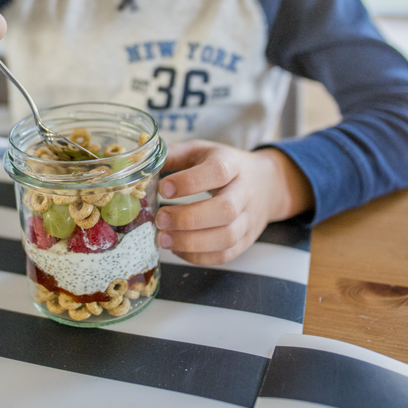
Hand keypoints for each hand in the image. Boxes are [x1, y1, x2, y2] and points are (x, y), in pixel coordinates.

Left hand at [155, 141, 313, 265]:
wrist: (266, 184)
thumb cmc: (225, 166)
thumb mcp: (202, 151)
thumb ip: (174, 155)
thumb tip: (141, 162)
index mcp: (232, 165)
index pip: (217, 172)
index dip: (190, 182)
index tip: (163, 188)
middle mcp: (244, 193)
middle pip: (225, 210)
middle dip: (188, 218)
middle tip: (159, 219)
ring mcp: (248, 219)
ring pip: (226, 237)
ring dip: (191, 242)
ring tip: (163, 239)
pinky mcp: (246, 241)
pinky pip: (225, 255)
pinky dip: (199, 256)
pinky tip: (177, 248)